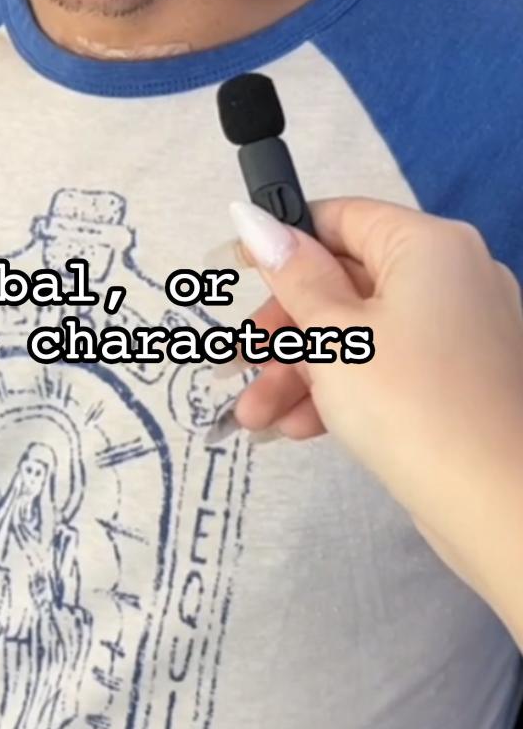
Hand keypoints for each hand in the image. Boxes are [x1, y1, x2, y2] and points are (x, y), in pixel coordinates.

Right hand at [224, 197, 522, 635]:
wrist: (503, 510)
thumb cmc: (411, 405)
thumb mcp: (334, 336)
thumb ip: (291, 274)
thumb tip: (253, 218)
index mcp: (428, 246)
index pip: (340, 219)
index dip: (280, 242)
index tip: (232, 271)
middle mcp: (452, 276)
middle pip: (344, 282)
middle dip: (282, 330)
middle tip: (235, 363)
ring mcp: (460, 332)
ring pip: (360, 334)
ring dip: (300, 371)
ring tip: (254, 416)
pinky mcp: (459, 383)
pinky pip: (387, 368)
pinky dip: (341, 391)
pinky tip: (295, 429)